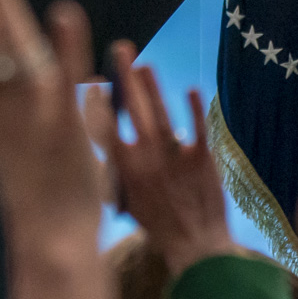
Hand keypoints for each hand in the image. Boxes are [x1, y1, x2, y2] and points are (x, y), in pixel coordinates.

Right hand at [100, 48, 232, 277]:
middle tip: (122, 50)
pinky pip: (198, 128)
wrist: (198, 248)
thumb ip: (117, 174)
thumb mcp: (127, 203)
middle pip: (132, 109)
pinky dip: (194, 108)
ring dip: (153, 86)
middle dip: (126, 77)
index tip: (94, 80)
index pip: (106, 126)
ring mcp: (174, 156)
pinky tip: (191, 89)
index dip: (99, 101)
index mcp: (124, 168)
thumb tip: (106, 153)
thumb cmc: (159, 229)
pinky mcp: (203, 159)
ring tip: (145, 64)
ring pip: (161, 113)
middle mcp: (146, 157)